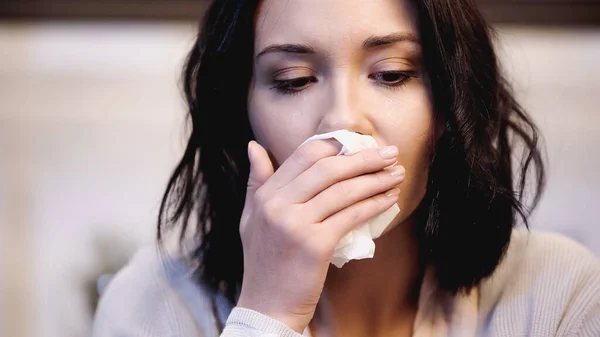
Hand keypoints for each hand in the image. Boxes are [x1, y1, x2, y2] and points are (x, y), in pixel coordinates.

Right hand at [237, 139, 404, 332]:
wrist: (267, 305)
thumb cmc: (264, 262)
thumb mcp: (252, 217)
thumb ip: (257, 181)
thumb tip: (255, 145)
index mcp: (265, 194)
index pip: (305, 154)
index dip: (337, 144)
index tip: (361, 144)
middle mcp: (277, 204)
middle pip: (328, 167)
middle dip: (364, 157)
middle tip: (390, 153)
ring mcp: (295, 224)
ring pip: (344, 190)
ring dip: (376, 179)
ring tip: (397, 174)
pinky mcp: (314, 244)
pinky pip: (351, 216)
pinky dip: (374, 205)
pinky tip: (390, 199)